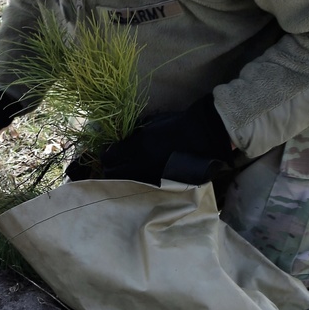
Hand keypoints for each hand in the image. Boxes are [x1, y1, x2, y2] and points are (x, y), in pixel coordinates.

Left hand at [97, 93, 232, 184]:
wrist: (203, 136)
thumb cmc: (176, 125)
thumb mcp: (150, 124)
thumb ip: (133, 134)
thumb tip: (119, 141)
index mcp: (138, 146)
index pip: (109, 157)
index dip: (105, 155)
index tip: (107, 153)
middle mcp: (142, 164)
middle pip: (113, 173)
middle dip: (110, 169)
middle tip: (112, 164)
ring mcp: (152, 176)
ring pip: (126, 182)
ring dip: (122, 177)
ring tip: (125, 171)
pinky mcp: (162, 184)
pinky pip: (141, 186)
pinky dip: (136, 182)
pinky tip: (138, 176)